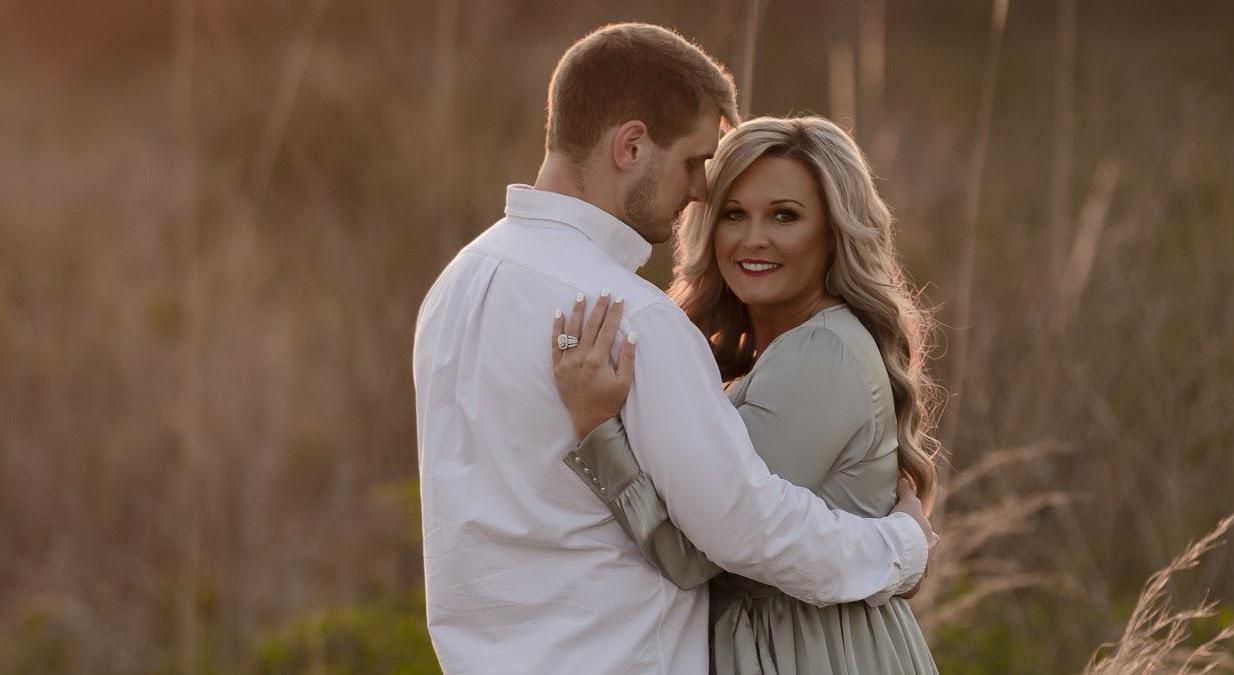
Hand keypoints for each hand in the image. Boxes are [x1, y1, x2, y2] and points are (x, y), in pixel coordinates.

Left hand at [551, 290, 636, 438]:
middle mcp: (581, 358)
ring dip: (577, 312)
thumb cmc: (610, 402)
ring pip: (571, 331)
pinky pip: (555, 344)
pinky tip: (559, 314)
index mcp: (598, 360)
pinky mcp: (557, 368)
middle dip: (599, 307)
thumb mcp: (624, 381)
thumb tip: (632, 333)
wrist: (589, 421)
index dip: (614, 313)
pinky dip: (556, 328)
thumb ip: (627, 357)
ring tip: (581, 296)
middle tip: (604, 291)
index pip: (608, 330)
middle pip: (590, 326)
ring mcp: (567, 362)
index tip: (619, 299)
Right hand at [892, 477, 937, 597]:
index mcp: (930, 540)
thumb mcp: (907, 503)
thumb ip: (906, 491)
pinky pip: (906, 590)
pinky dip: (900, 589)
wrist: (903, 547)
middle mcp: (929, 559)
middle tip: (908, 555)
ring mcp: (920, 575)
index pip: (931, 538)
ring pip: (917, 575)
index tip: (914, 535)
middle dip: (920, 557)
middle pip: (927, 559)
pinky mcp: (910, 588)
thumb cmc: (906, 525)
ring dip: (909, 573)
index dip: (924, 536)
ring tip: (897, 571)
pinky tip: (892, 588)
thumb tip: (904, 478)